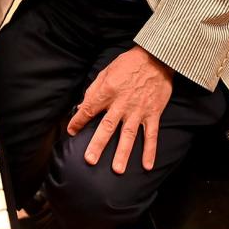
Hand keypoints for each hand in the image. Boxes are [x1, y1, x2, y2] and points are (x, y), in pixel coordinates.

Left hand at [68, 46, 173, 173]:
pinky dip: (150, 151)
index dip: (78, 120)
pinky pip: (151, 135)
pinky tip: (147, 166)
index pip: (89, 109)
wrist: (156, 58)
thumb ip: (94, 90)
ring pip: (128, 134)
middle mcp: (122, 103)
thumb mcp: (106, 71)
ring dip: (123, 153)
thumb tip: (82, 106)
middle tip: (90, 160)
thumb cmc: (129, 63)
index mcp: (108, 91)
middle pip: (107, 127)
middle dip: (98, 144)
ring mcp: (138, 110)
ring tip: (117, 170)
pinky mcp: (153, 113)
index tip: (71, 131)